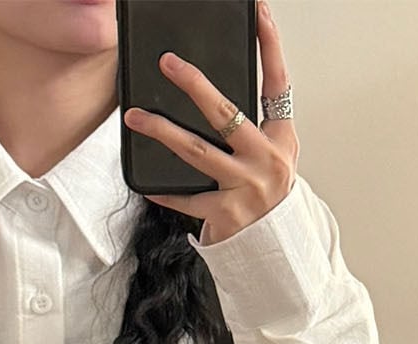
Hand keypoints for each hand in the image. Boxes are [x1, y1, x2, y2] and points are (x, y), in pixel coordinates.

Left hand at [122, 0, 298, 244]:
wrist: (274, 247)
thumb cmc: (267, 196)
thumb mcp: (274, 156)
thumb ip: (255, 127)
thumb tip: (213, 97)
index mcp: (282, 137)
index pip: (277, 82)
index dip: (269, 45)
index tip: (257, 12)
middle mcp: (267, 158)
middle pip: (226, 113)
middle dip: (194, 85)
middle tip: (168, 63)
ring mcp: (247, 186)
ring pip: (197, 151)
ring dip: (162, 132)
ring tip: (135, 117)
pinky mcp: (227, 213)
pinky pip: (187, 197)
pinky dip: (165, 191)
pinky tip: (146, 183)